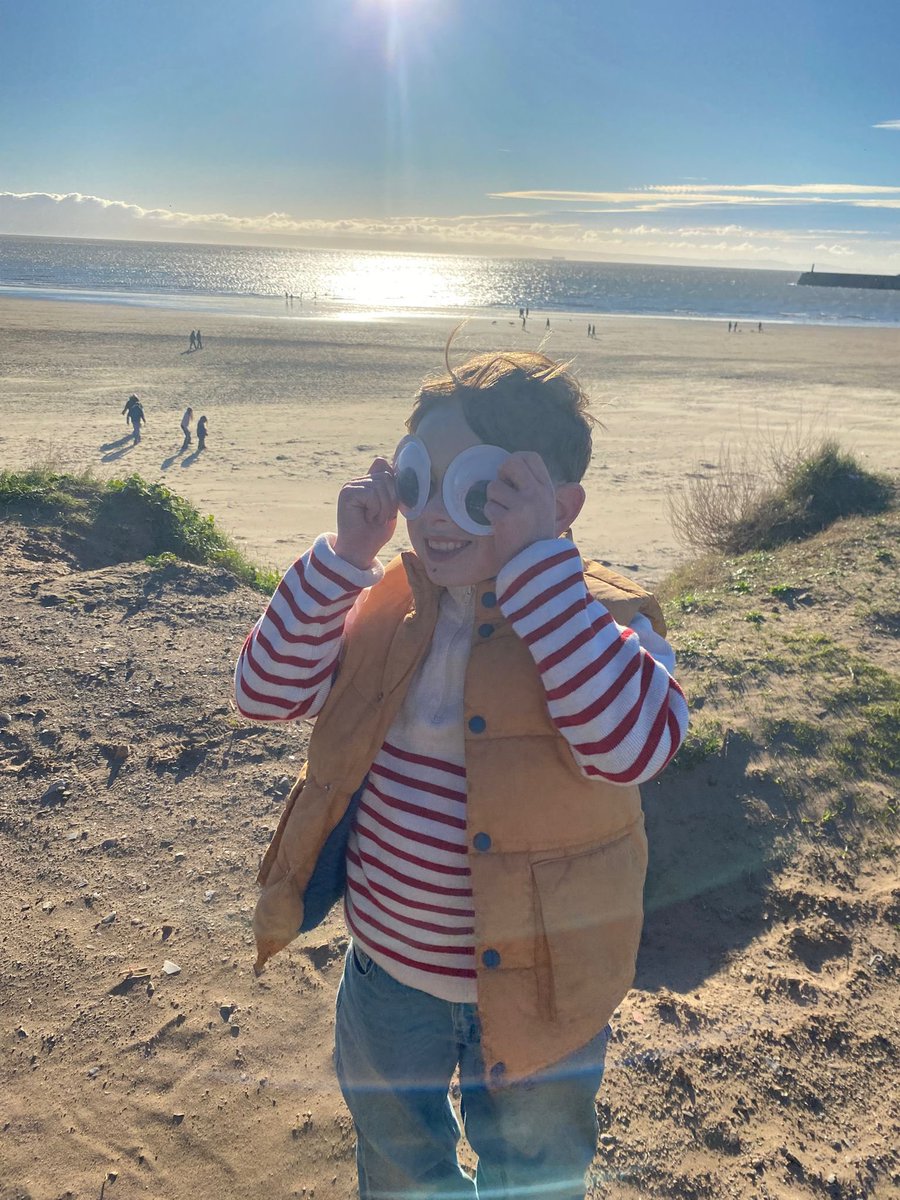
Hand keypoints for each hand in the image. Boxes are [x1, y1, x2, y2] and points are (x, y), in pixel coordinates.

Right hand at [334, 457, 397, 569]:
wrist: (360, 552)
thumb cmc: (375, 534)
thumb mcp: (389, 507)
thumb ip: (389, 486)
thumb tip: (381, 459)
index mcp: (367, 483)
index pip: (388, 472)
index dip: (394, 492)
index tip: (388, 511)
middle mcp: (357, 482)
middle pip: (387, 477)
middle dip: (391, 501)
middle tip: (380, 517)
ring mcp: (351, 486)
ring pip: (381, 485)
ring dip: (384, 508)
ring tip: (373, 519)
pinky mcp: (347, 492)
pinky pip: (372, 493)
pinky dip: (376, 509)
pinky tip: (367, 518)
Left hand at [483, 451, 556, 566]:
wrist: (536, 566)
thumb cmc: (535, 534)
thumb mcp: (543, 506)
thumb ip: (531, 486)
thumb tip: (509, 465)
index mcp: (547, 489)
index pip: (530, 457)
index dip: (515, 462)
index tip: (511, 477)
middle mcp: (537, 494)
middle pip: (511, 462)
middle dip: (501, 475)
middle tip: (502, 492)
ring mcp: (522, 506)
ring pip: (493, 487)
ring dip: (493, 501)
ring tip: (504, 516)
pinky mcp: (506, 520)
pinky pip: (487, 507)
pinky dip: (489, 517)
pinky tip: (501, 528)